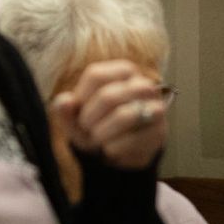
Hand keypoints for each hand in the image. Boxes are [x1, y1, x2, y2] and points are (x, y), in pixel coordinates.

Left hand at [49, 60, 166, 171]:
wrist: (120, 151)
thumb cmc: (97, 126)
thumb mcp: (75, 118)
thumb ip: (64, 109)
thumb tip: (64, 102)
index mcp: (123, 72)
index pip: (96, 75)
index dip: (80, 98)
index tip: (78, 112)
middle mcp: (143, 85)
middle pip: (109, 96)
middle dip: (90, 118)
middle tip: (86, 129)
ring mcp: (155, 108)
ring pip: (125, 116)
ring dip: (102, 133)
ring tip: (97, 140)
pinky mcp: (159, 132)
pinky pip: (133, 139)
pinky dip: (114, 148)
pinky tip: (111, 150)